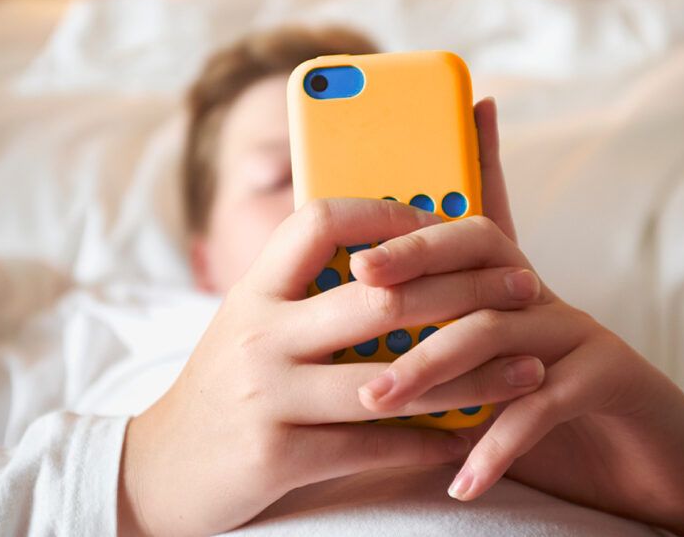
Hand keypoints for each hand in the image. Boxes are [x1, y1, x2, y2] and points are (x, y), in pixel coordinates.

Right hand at [117, 198, 546, 535]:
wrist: (157, 470)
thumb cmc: (223, 388)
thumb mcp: (249, 324)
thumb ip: (304, 294)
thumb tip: (390, 262)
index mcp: (254, 291)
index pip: (320, 222)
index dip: (387, 214)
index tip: (445, 222)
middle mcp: (259, 334)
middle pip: (380, 298)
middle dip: (466, 291)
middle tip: (524, 288)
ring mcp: (268, 396)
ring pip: (393, 380)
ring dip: (473, 377)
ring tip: (525, 371)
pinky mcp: (279, 455)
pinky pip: (373, 447)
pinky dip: (429, 442)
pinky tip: (466, 438)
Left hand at [351, 98, 683, 535]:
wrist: (654, 471)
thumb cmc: (554, 428)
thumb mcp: (490, 390)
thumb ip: (442, 372)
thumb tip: (357, 376)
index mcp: (514, 294)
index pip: (463, 241)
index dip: (414, 240)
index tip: (358, 261)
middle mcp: (546, 302)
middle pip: (478, 264)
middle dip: (413, 280)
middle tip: (358, 302)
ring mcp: (580, 335)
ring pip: (497, 331)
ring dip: (431, 367)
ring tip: (378, 401)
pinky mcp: (615, 378)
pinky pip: (544, 403)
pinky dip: (498, 445)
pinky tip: (462, 482)